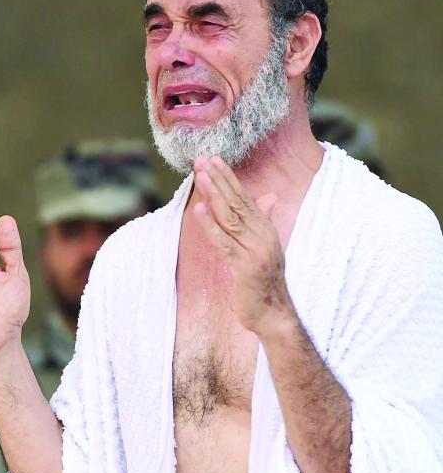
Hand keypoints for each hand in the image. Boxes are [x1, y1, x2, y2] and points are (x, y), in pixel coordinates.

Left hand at [192, 156, 295, 336]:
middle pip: (237, 202)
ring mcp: (254, 250)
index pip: (244, 197)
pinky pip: (224, 241)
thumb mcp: (265, 246)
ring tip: (200, 175)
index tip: (214, 159)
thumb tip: (269, 197)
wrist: (273, 313)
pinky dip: (210, 224)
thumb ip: (263, 220)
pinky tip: (199, 209)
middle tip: (203, 159)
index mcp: (266, 229)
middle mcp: (262, 235)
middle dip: (219, 179)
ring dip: (213, 194)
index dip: (229, 178)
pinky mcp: (244, 265)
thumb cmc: (265, 280)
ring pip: (229, 217)